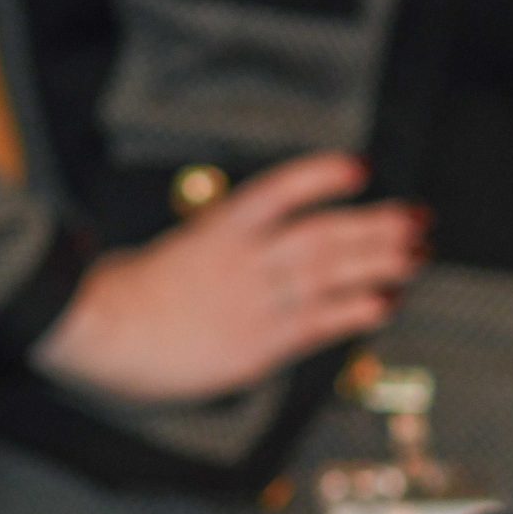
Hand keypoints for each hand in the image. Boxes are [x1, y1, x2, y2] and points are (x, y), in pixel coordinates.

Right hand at [31, 152, 427, 403]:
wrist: (97, 328)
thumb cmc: (116, 301)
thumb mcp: (164, 257)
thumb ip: (208, 254)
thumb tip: (241, 250)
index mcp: (216, 230)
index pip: (280, 191)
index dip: (323, 177)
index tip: (357, 170)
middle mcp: (244, 259)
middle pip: (322, 233)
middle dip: (374, 225)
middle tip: (414, 219)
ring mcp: (253, 300)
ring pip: (330, 273)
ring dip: (379, 263)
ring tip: (415, 256)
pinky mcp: (256, 343)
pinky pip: (318, 323)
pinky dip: (355, 311)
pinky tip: (384, 303)